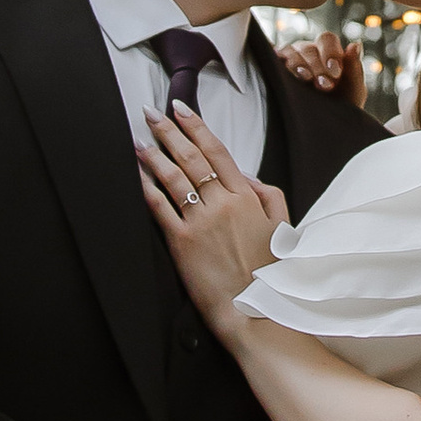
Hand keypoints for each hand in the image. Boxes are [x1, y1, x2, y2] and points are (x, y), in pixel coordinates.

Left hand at [137, 104, 282, 327]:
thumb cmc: (270, 274)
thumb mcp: (283, 229)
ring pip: (173, 178)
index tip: (181, 109)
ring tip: (139, 138)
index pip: (217, 152)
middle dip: (169, 131)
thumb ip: (269, 196)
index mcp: (247, 198)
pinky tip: (137, 175)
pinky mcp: (182, 243)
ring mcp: (200, 222)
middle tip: (151, 113)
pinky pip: (160, 208)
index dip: (197, 127)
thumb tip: (250, 177)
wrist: (256, 311)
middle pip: (191, 158)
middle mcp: (222, 204)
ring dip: (154, 155)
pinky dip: (147, 188)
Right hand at [279, 31, 364, 107]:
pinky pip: (275, 62)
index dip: (330, 53)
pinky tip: (287, 77)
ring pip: (291, 53)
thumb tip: (355, 44)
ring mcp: (290, 59)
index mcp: (328, 52)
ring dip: (299, 66)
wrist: (325, 127)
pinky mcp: (276, 70)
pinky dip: (281, 67)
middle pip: (308, 48)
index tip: (335, 74)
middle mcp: (308, 52)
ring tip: (306, 79)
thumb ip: (355, 68)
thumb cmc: (341, 105)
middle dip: (317, 66)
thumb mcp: (353, 90)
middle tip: (324, 86)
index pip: (327, 40)